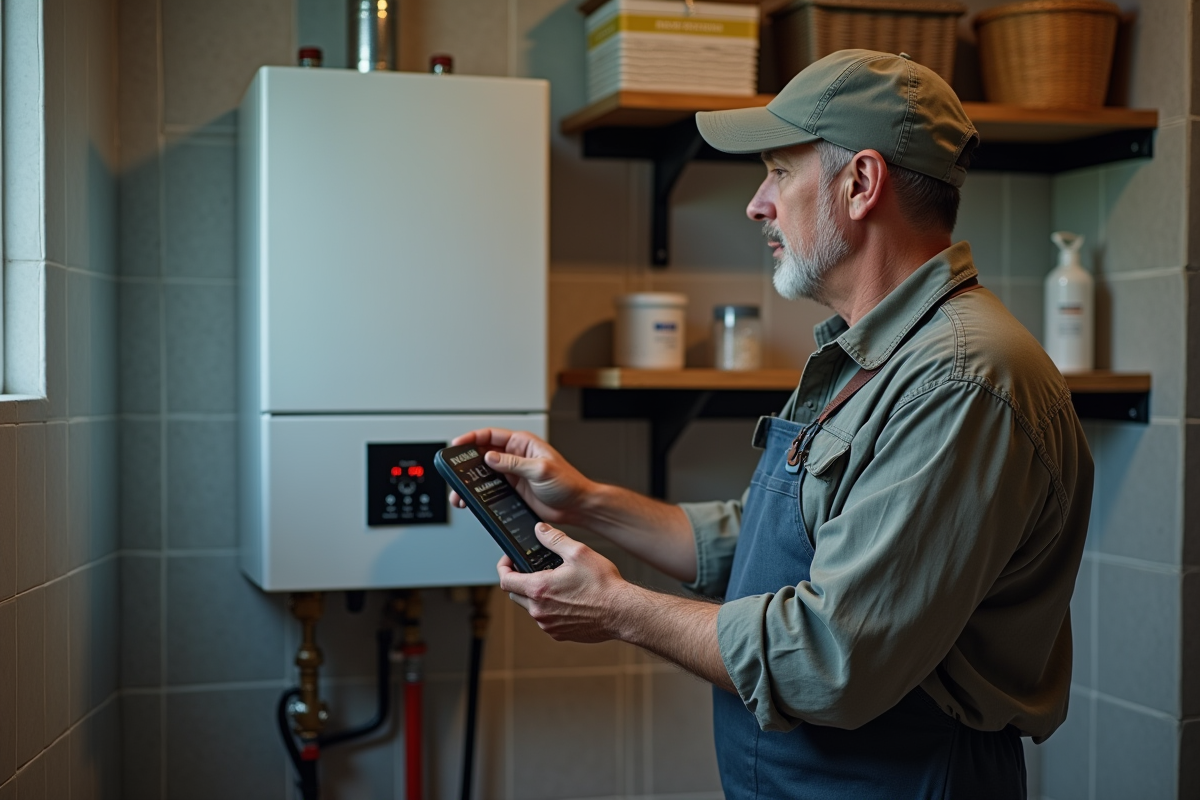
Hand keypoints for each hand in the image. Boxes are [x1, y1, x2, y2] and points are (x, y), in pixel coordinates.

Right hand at [449, 428, 593, 524]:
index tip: (457, 444)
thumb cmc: (568, 483)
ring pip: (484, 473)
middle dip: (466, 463)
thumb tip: (490, 457)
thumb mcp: (541, 469)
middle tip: (454, 473)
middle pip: (483, 454)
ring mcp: (513, 474)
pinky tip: (473, 499)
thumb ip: (514, 463)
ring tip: (460, 492)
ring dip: (470, 481)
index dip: (472, 438)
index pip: (491, 436)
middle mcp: (516, 457)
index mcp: (523, 443)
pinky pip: (491, 488)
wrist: (577, 506)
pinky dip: (479, 493)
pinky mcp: (513, 490)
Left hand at [498, 523, 626, 643]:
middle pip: (515, 594)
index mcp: (539, 589)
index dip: (504, 567)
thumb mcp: (578, 553)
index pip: (505, 580)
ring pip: (531, 608)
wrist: (622, 613)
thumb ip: (554, 539)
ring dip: (536, 595)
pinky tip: (567, 599)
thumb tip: (540, 530)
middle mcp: (539, 611)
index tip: (509, 560)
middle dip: (519, 580)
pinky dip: (549, 608)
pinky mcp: (559, 634)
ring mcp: (548, 625)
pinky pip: (546, 619)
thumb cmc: (603, 585)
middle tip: (533, 569)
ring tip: (556, 583)